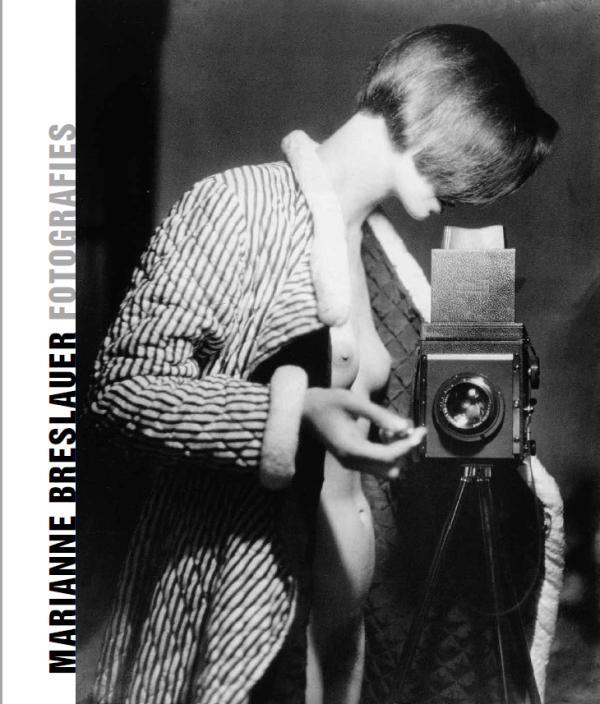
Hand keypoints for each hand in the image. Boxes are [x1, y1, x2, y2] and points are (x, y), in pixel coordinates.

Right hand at [302, 387, 425, 479]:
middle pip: (391, 467)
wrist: (305, 411)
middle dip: (404, 449)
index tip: (420, 430)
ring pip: (386, 469)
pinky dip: (387, 451)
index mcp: (351, 448)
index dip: (407, 445)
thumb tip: (405, 426)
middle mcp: (351, 462)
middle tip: (409, 428)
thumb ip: (379, 414)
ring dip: (396, 451)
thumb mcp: (353, 402)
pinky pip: (378, 464)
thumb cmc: (328, 402)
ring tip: (391, 428)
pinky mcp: (352, 461)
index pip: (388, 456)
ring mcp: (351, 464)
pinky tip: (384, 431)